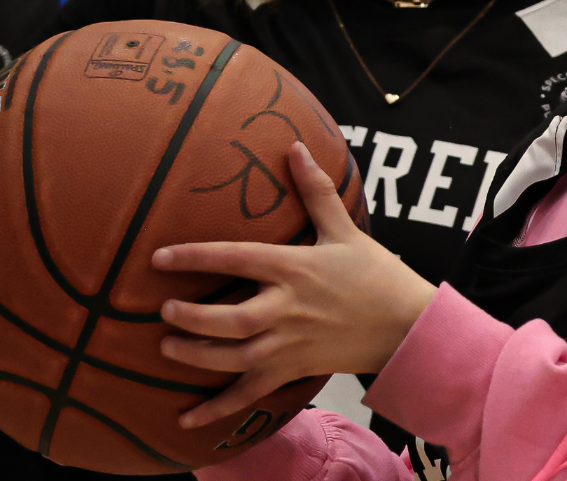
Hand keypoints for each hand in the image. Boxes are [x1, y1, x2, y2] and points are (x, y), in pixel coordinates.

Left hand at [154, 141, 438, 427]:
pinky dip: (217, 409)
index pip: (235, 259)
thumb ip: (315, 191)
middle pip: (228, 318)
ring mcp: (289, 344)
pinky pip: (250, 395)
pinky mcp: (294, 370)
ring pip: (232, 357)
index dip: (194, 258)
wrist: (407, 325)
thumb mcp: (345, 230)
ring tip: (166, 348)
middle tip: (163, 311)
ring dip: (195, 356)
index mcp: (294, 268)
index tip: (159, 258)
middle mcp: (287, 309)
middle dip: (189, 318)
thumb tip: (295, 147)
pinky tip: (186, 420)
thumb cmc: (375, 275)